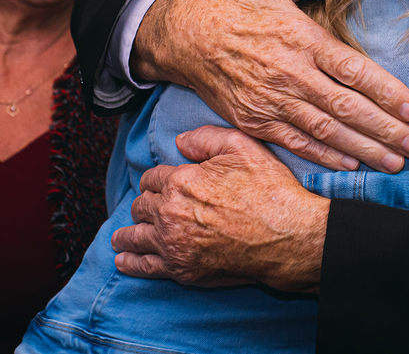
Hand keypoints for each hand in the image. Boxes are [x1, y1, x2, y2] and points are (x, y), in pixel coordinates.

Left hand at [111, 126, 328, 292]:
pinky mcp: (182, 269)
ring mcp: (173, 244)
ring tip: (121, 236)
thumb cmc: (269, 190)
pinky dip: (130, 262)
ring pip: (136, 236)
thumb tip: (180, 142)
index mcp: (180, 181)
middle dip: (144, 204)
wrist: (286, 235)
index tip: (162, 184)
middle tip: (150, 207)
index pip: (152, 178)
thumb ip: (206, 138)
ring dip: (127, 233)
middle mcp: (170, 213)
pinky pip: (145, 267)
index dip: (157, 179)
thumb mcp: (243, 147)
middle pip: (141, 206)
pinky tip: (123, 260)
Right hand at [131, 0, 408, 172]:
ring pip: (325, 131)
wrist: (185, 36)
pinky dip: (324, 156)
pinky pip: (296, 143)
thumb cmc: (235, 6)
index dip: (385, 91)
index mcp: (301, 38)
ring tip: (394, 162)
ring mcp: (271, 101)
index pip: (352, 70)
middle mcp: (290, 73)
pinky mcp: (255, 121)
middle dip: (384, 129)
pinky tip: (350, 164)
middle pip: (346, 107)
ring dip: (363, 149)